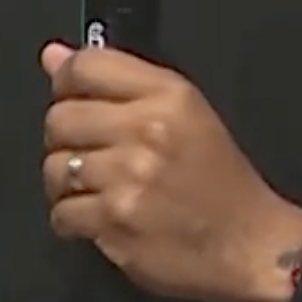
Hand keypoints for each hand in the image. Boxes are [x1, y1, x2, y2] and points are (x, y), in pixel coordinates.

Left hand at [40, 42, 301, 301]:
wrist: (249, 246)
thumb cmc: (219, 179)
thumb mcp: (184, 112)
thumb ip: (117, 79)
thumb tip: (52, 55)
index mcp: (168, 96)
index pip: (85, 67)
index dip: (66, 81)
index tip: (71, 98)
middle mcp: (147, 131)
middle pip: (60, 117)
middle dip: (64, 136)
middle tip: (88, 151)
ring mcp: (128, 178)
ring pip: (54, 167)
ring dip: (65, 182)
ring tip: (92, 188)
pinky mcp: (115, 222)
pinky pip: (62, 213)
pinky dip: (72, 219)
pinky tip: (97, 217)